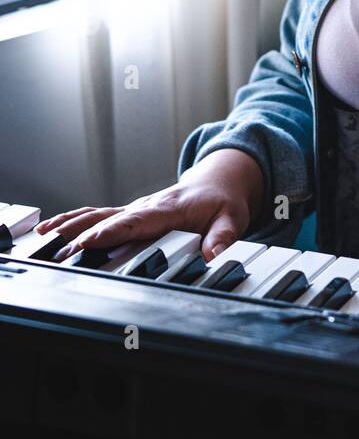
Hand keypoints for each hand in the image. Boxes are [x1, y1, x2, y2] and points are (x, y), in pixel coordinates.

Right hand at [35, 149, 263, 261]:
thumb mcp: (233, 218)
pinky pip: (99, 215)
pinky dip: (75, 219)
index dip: (113, 232)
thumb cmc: (222, 200)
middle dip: (83, 233)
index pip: (136, 221)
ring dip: (72, 224)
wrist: (217, 182)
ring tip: (45, 235)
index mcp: (168, 208)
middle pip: (110, 219)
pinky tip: (52, 228)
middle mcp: (147, 206)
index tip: (91, 241)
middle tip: (60, 249)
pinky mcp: (131, 214)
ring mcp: (136, 209)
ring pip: (99, 214)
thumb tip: (214, 255)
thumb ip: (223, 237)